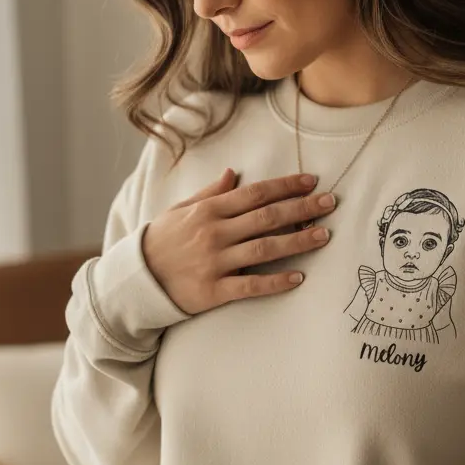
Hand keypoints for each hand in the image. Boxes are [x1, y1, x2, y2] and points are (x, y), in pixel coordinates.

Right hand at [141, 169, 335, 315]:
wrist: (134, 279)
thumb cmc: (161, 241)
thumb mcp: (180, 210)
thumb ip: (210, 193)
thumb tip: (233, 174)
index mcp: (208, 210)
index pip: (255, 193)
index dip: (285, 186)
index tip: (311, 181)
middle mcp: (214, 233)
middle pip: (266, 217)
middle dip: (301, 208)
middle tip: (330, 203)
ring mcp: (214, 262)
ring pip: (264, 249)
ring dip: (297, 241)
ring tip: (324, 235)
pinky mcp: (213, 291)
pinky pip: (250, 286)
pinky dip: (275, 282)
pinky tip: (299, 278)